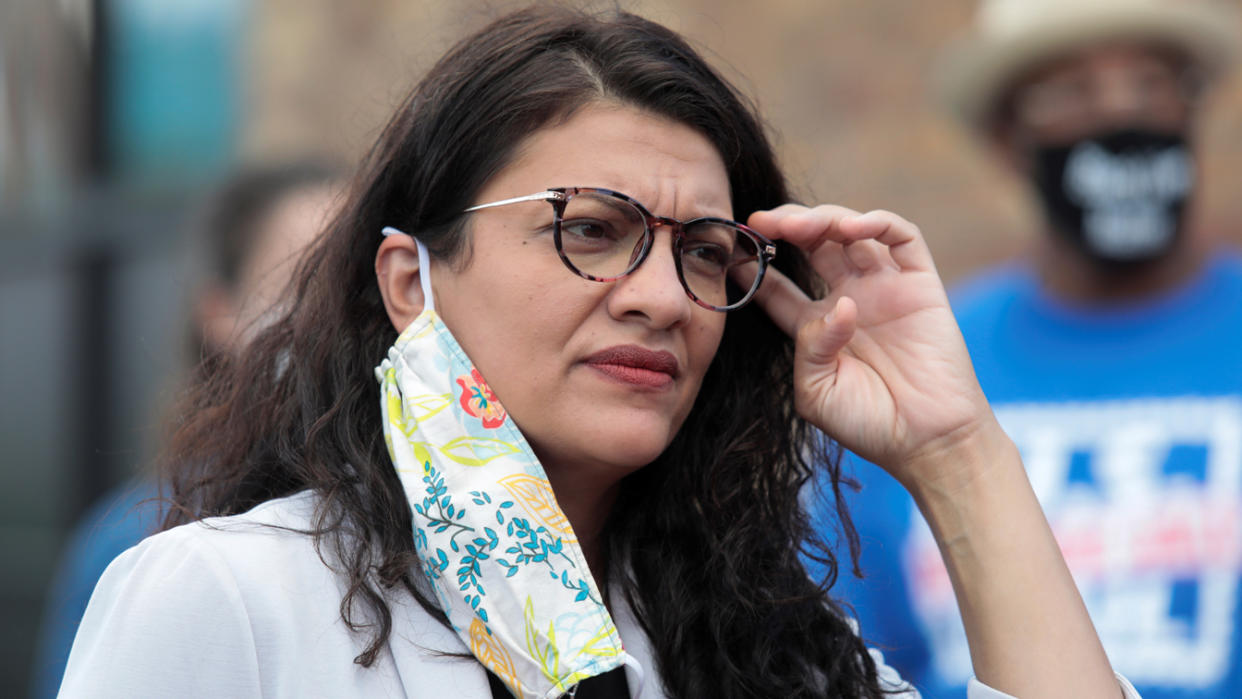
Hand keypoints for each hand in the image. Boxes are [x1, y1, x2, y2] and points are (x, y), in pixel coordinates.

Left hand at [747, 204, 996, 488]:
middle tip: (762, 222)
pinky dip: (877, 222)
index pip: (778, 286)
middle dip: (787, 227)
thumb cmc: (868, 424)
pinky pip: (902, 237)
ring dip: (824, 219)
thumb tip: (835, 306)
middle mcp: (848, 299)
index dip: (755, 266)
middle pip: (813, 246)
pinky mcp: (920, 284)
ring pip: (851, 233)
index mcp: (817, 327)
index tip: (730, 251)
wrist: (927, 442)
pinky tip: (851, 228)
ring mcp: (884, 288)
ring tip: (800, 225)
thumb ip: (809, 348)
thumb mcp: (816, 392)